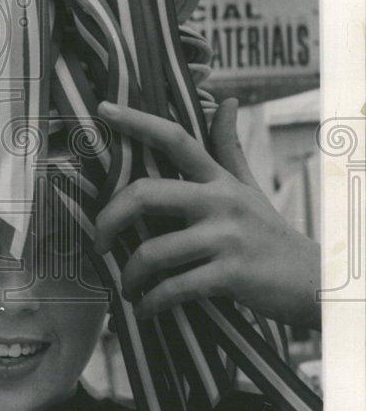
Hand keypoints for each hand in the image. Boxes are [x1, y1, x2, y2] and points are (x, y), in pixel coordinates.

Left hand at [93, 99, 320, 330]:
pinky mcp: (230, 274)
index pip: (175, 139)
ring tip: (128, 286)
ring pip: (152, 251)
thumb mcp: (249, 187)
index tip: (103, 109)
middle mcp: (219, 201)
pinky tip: (146, 309)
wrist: (313, 280)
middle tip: (97, 242)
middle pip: (144, 194)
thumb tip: (225, 101)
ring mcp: (225, 238)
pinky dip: (152, 303)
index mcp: (218, 178)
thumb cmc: (269, 233)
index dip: (137, 121)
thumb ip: (228, 148)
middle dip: (108, 219)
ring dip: (129, 275)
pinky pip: (174, 288)